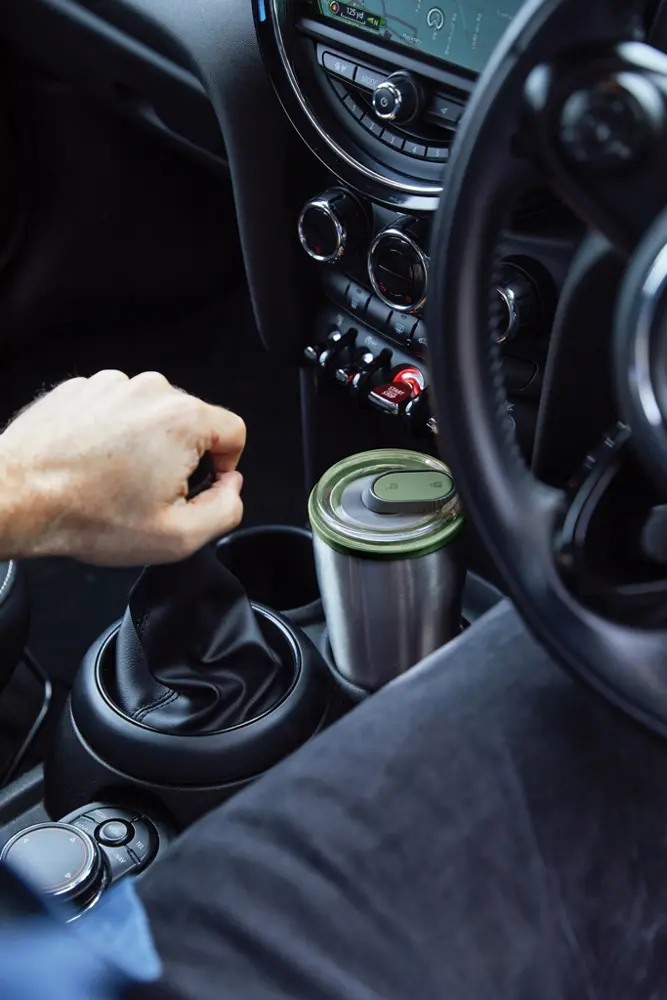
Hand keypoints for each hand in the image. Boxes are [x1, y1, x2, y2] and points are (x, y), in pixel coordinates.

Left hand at [0, 371, 245, 564]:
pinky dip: (109, 436)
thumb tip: (231, 488)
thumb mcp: (178, 536)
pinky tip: (91, 465)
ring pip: (151, 416)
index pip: (234, 431)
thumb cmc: (88, 515)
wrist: (17, 498)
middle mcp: (150, 391)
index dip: (225, 466)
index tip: (199, 487)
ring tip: (113, 480)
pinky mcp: (81, 389)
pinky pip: (114, 410)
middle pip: (192, 422)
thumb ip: (226, 510)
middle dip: (180, 457)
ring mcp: (111, 384)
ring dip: (143, 446)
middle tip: (149, 493)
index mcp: (182, 419)